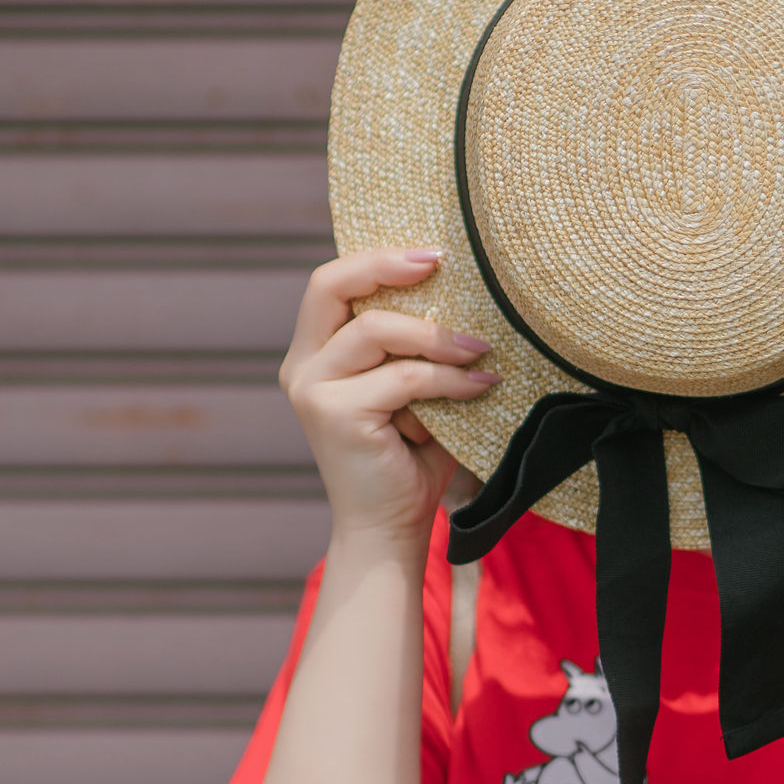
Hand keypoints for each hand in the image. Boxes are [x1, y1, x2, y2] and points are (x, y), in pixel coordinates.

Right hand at [279, 247, 496, 541]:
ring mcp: (312, 389)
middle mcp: (303, 365)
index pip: (331, 283)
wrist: (390, 530)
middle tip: (443, 264)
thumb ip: (418, 348)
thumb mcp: (415, 389)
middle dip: (386, 266)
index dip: (377, 258)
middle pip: (329, 285)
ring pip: (376, 331)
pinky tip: (480, 385)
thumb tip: (468, 293)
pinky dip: (448, 379)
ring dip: (437, 336)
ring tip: (481, 351)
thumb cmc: (412, 458)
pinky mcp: (334, 414)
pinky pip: (403, 377)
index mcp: (316, 353)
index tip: (433, 253)